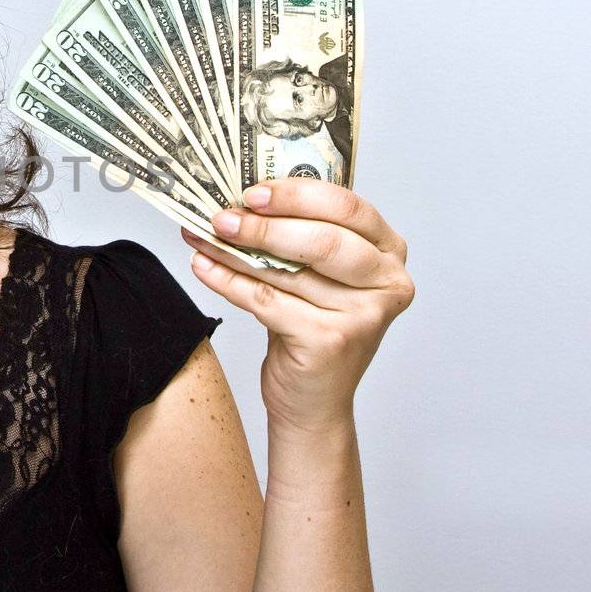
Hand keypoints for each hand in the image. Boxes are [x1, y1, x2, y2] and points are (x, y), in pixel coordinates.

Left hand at [180, 179, 414, 433]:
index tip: (252, 191)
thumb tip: (238, 199)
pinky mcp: (330, 341)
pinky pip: (267, 301)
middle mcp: (387, 282)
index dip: (297, 194)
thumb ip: (296, 236)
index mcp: (388, 252)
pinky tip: (204, 267)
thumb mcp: (316, 276)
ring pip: (287, 271)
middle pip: (322, 239)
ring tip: (202, 237)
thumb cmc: (313, 328)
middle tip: (222, 216)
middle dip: (264, 224)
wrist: (312, 400)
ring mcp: (363, 315)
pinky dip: (229, 282)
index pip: (347, 207)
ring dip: (235, 251)